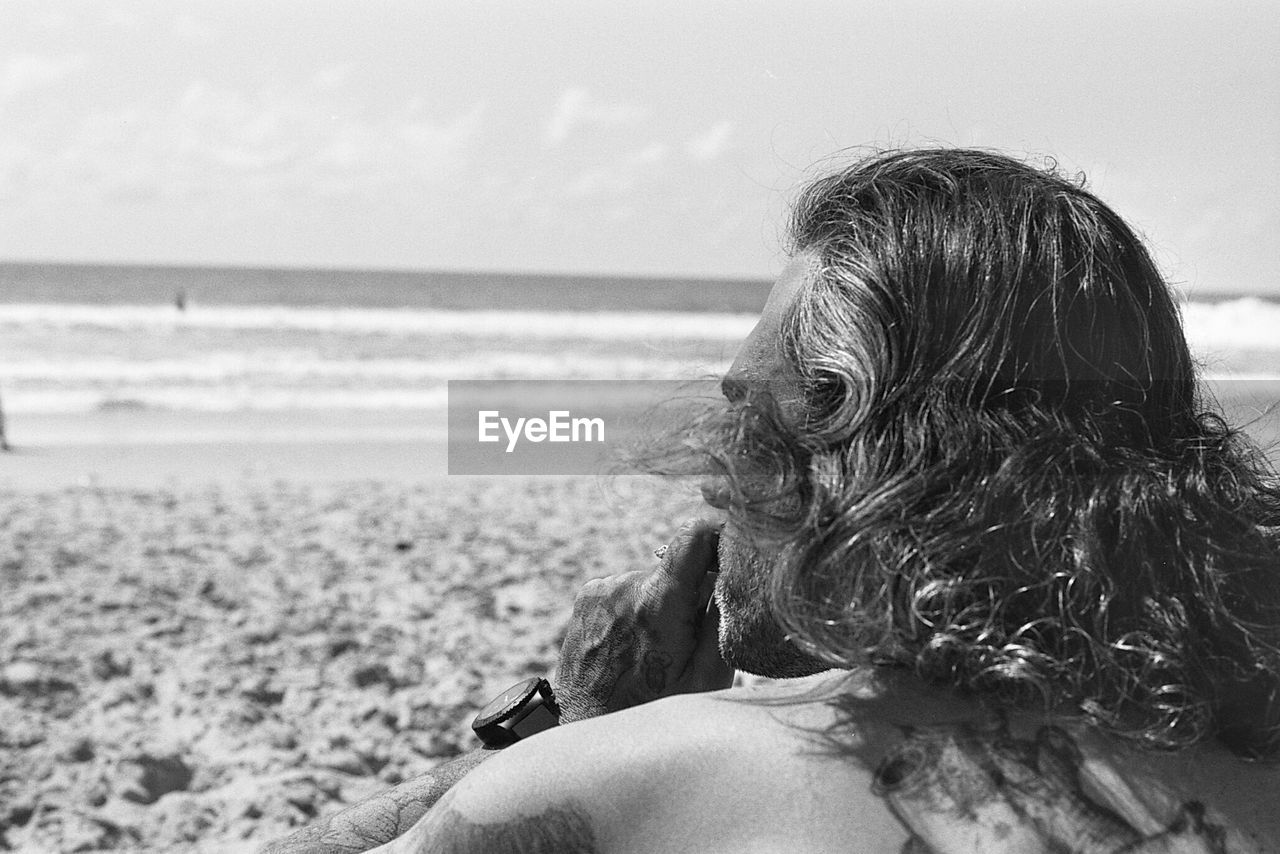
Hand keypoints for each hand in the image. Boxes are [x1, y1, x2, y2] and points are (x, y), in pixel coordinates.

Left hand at [553, 519, 733, 722]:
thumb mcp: (704, 680)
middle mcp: (626, 586)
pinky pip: (630, 589)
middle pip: (679, 567)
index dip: (720, 532)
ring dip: (664, 604)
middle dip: (693, 594)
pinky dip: (641, 609)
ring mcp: (602, 588)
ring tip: (657, 650)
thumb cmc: (650, 713)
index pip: (694, 536)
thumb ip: (722, 621)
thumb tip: (735, 576)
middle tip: (691, 639)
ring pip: (655, 581)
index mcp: (658, 604)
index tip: (735, 543)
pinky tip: (635, 645)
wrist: (585, 729)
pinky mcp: (588, 595)